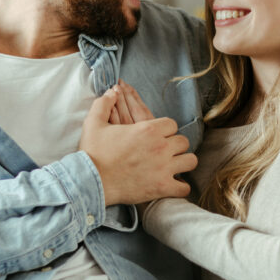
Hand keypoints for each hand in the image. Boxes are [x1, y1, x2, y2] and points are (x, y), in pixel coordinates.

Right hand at [80, 87, 195, 205]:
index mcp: (148, 129)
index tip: (158, 136)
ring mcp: (164, 168)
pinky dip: (180, 187)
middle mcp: (160, 147)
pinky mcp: (162, 187)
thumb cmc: (93, 153)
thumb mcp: (94, 123)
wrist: (90, 181)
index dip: (165, 129)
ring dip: (182, 162)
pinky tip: (173, 184)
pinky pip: (184, 187)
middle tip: (166, 151)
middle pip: (183, 141)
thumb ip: (104, 103)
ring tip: (174, 165)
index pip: (172, 124)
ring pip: (190, 161)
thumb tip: (112, 91)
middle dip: (175, 145)